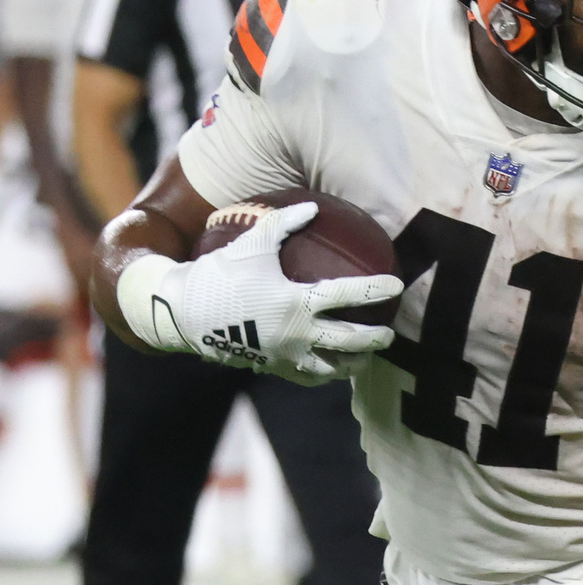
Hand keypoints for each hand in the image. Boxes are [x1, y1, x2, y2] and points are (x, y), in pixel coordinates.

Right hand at [118, 201, 399, 384]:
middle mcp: (297, 333)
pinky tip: (332, 367)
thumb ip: (283, 224)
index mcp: (296, 302)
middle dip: (376, 339)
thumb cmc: (219, 274)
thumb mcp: (250, 243)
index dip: (375, 289)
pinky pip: (310, 377)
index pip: (348, 294)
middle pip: (351, 340)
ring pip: (334, 368)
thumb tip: (312, 207)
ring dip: (354, 363)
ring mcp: (287, 355)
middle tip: (390, 335)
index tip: (398, 285)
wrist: (182, 312)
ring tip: (364, 357)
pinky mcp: (274, 368)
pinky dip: (326, 374)